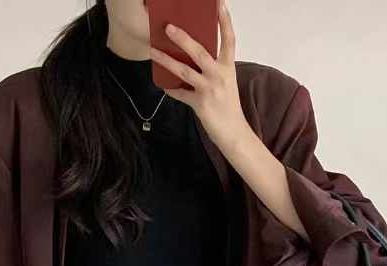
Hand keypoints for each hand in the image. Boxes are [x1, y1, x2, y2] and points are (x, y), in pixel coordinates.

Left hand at [148, 1, 248, 155]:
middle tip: (169, 27)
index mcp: (227, 67)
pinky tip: (163, 84)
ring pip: (184, 71)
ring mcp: (209, 89)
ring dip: (167, 61)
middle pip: (200, 52)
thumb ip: (213, 67)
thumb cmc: (228, 105)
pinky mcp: (199, 103)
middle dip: (183, 39)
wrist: (233, 131)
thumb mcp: (225, 81)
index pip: (229, 39)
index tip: (219, 4)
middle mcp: (219, 75)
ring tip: (153, 51)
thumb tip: (194, 54)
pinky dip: (171, 89)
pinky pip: (180, 94)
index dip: (225, 21)